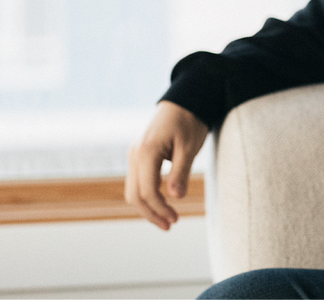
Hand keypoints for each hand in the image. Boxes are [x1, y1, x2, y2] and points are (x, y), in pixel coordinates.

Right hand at [125, 100, 208, 229]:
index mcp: (147, 151)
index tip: (175, 219)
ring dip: (148, 207)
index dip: (160, 209)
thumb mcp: (190, 147)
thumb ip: (181, 171)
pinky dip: (147, 195)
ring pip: (133, 190)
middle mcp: (135, 154)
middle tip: (171, 225)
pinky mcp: (140, 155)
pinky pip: (137, 181)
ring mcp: (135, 154)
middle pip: (134, 195)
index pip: (147, 191)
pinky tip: (162, 202)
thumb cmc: (189, 120)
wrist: (185, 100)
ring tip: (168, 218)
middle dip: (151, 213)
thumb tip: (175, 196)